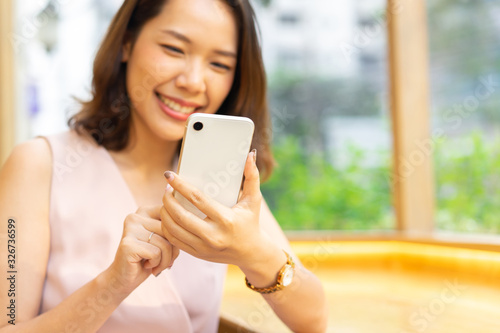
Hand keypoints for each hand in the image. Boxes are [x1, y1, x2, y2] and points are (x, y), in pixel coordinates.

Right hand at [108, 206, 178, 293]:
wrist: (124, 279)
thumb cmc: (148, 259)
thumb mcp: (164, 240)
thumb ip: (173, 231)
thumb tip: (186, 230)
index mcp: (145, 211)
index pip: (173, 216)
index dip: (177, 235)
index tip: (170, 247)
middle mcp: (135, 217)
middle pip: (170, 231)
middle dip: (173, 251)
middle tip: (164, 261)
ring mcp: (130, 229)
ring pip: (165, 244)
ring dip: (165, 260)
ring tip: (154, 264)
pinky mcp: (128, 244)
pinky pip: (156, 253)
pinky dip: (156, 264)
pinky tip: (146, 265)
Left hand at [160, 151, 263, 267]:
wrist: (251, 253)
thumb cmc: (251, 222)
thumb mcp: (254, 200)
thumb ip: (253, 177)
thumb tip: (250, 154)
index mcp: (227, 220)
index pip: (197, 199)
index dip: (180, 186)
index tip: (169, 175)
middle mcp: (213, 235)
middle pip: (180, 215)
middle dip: (167, 199)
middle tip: (166, 188)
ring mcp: (204, 247)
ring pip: (173, 229)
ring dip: (164, 213)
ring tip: (165, 201)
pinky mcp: (197, 254)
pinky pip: (174, 240)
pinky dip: (166, 227)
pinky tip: (167, 216)